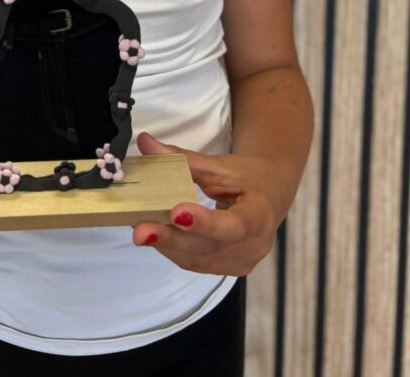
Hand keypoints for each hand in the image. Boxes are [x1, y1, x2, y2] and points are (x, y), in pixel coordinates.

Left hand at [132, 132, 279, 275]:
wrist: (270, 195)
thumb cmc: (247, 177)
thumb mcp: (219, 164)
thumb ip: (181, 158)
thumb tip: (144, 142)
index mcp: (260, 215)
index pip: (233, 225)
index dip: (205, 223)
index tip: (176, 213)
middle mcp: (254, 245)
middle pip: (208, 246)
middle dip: (172, 239)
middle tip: (141, 230)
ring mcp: (241, 262)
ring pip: (197, 258)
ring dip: (166, 245)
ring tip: (139, 229)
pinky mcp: (227, 268)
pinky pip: (195, 262)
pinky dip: (173, 249)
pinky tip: (153, 234)